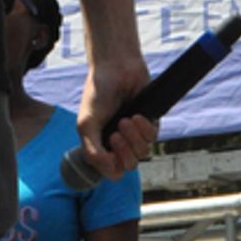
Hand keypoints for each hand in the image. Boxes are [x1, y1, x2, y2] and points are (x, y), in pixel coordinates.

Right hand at [76, 54, 156, 179]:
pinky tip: (136, 116)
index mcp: (101, 145)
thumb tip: (108, 169)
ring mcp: (135, 134)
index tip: (109, 154)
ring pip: (142, 153)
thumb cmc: (98, 93)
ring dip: (134, 138)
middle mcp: (119, 143)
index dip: (112, 168)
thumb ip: (92, 150)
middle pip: (129, 165)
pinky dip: (144, 128)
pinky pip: (153, 138)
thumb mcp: (86, 124)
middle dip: (125, 153)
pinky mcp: (150, 123)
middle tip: (116, 135)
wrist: (116, 69)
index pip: (111, 171)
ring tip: (125, 120)